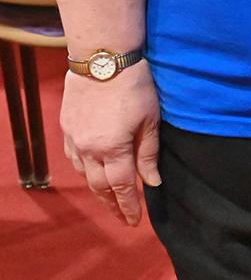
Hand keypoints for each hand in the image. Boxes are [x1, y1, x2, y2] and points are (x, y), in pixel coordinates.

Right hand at [60, 62, 160, 226]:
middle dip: (112, 205)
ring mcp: (75, 140)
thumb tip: (152, 182)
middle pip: (99, 186)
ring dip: (97, 189)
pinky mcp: (67, 128)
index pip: (122, 187)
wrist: (102, 60)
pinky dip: (84, 170)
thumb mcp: (150, 120)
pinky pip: (74, 158)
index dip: (128, 206)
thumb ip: (148, 154)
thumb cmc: (134, 87)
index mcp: (113, 149)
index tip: (134, 222)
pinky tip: (92, 172)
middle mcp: (89, 150)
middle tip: (123, 218)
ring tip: (110, 199)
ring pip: (84, 174)